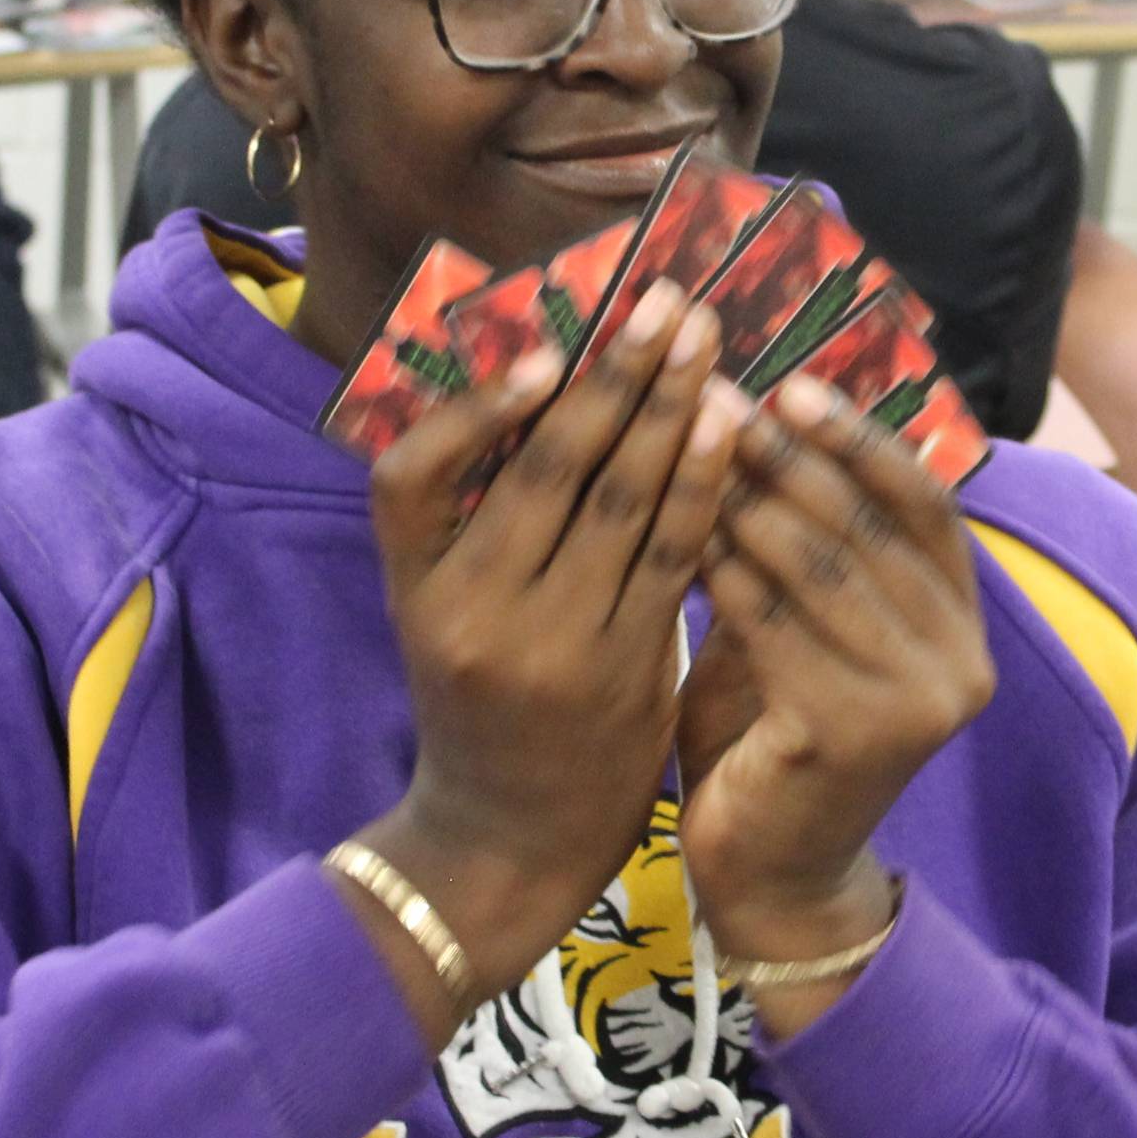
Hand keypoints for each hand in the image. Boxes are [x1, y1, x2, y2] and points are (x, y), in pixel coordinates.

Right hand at [351, 286, 749, 1026]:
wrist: (508, 839)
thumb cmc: (488, 702)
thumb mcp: (449, 614)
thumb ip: (482, 521)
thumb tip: (548, 386)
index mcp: (412, 589)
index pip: (407, 477)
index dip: (468, 410)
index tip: (539, 351)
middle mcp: (470, 612)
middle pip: (542, 470)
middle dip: (611, 375)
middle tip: (663, 298)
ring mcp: (548, 644)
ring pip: (616, 503)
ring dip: (668, 411)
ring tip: (703, 340)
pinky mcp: (621, 670)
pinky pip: (669, 558)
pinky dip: (702, 487)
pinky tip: (729, 430)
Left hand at [679, 376, 996, 1021]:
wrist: (771, 877)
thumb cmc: (774, 738)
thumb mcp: (801, 629)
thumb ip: (803, 548)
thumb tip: (753, 418)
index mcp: (964, 624)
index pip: (927, 504)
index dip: (861, 438)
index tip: (793, 384)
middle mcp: (962, 660)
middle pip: (868, 525)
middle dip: (786, 456)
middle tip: (714, 398)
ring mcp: (918, 701)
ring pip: (820, 566)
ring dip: (745, 498)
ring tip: (683, 446)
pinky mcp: (857, 733)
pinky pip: (775, 623)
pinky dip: (724, 569)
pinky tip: (676, 530)